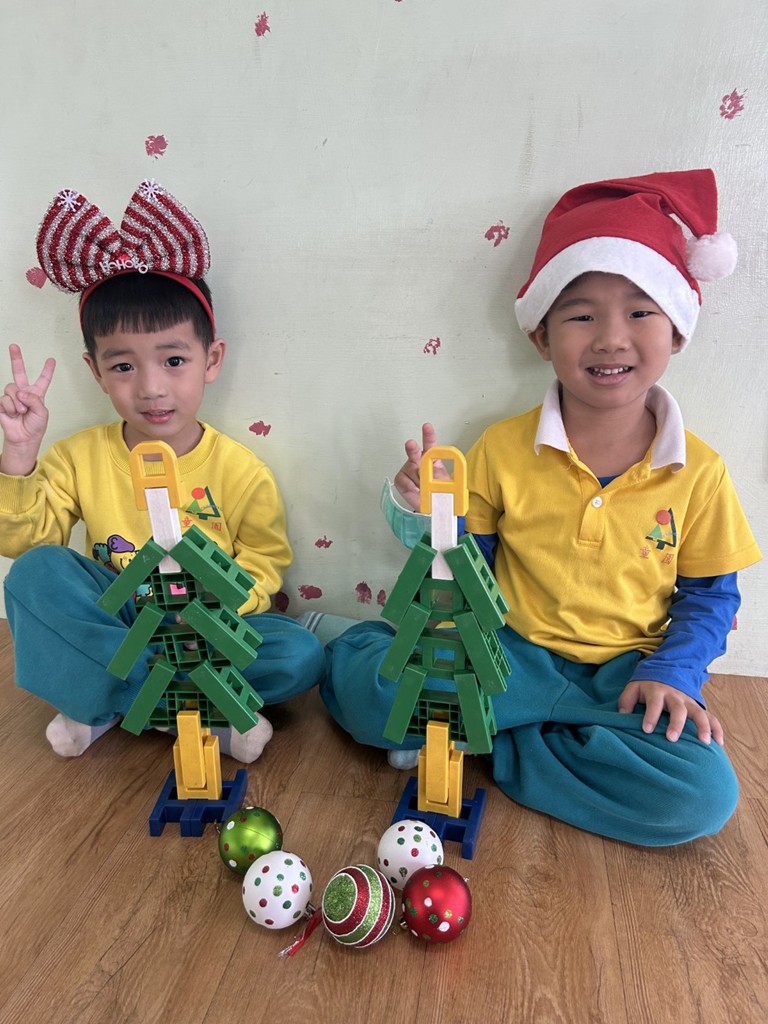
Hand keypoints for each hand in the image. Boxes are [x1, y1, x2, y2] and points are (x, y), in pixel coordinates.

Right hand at [0, 344, 55, 474]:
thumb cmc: (35, 427)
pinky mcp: (3, 403)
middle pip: (19, 372)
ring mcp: (12, 397)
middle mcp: (24, 392)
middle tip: (14, 346)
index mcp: (37, 394)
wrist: (24, 438)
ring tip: (22, 411)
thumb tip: (20, 392)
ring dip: (18, 402)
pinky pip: (5, 399)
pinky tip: (13, 414)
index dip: (47, 370)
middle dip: (16, 358)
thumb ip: (34, 400)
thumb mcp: (42, 413)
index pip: (43, 380)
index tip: (51, 360)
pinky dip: (11, 407)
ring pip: (11, 388)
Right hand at [393, 422, 448, 510]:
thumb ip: (439, 479)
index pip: (430, 444)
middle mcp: (418, 462)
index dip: (428, 435)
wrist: (431, 505)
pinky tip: (415, 490)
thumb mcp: (445, 485)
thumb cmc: (439, 492)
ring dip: (417, 480)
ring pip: (410, 470)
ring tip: (424, 488)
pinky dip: (410, 486)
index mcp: (432, 459)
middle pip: (414, 451)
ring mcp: (408, 470)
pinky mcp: (401, 479)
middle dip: (412, 448)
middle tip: (411, 445)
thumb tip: (428, 476)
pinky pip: (403, 480)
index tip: (427, 427)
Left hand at [618, 679, 723, 744]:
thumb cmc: (646, 687)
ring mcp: (688, 702)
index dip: (650, 716)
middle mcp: (674, 697)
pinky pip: (711, 717)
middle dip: (676, 724)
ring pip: (698, 713)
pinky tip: (719, 743)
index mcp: (656, 692)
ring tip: (704, 742)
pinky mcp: (697, 708)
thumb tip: (622, 717)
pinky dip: (717, 729)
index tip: (646, 730)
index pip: (654, 704)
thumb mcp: (633, 688)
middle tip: (672, 739)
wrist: (666, 671)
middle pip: (678, 709)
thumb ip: (626, 701)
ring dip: (703, 727)